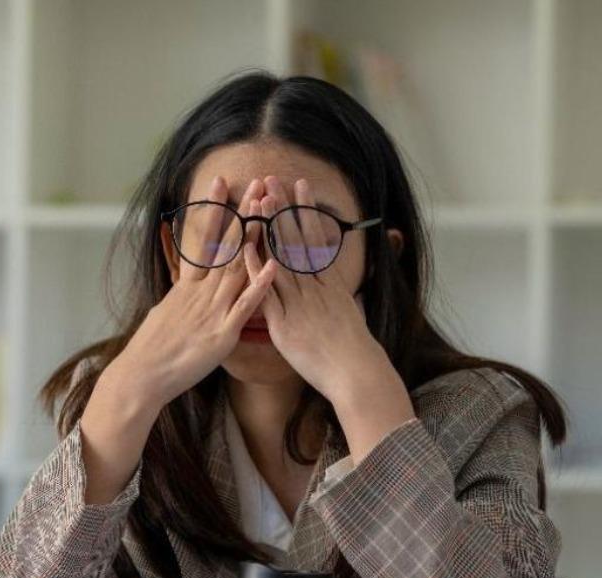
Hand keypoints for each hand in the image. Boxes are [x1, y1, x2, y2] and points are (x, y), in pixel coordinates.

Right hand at [110, 175, 278, 410]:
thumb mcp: (166, 312)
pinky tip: (273, 265)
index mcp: (188, 286)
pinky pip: (245, 306)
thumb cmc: (152, 349)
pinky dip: (259, 285)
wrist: (142, 376)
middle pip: (227, 245)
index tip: (221, 182)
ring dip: (256, 237)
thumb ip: (182, 296)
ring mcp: (213, 310)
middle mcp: (201, 292)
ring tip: (269, 209)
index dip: (214, 209)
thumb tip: (185, 286)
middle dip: (243, 213)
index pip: (204, 239)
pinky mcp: (222, 333)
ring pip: (238, 267)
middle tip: (256, 182)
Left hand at [244, 176, 414, 461]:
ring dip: (269, 228)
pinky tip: (245, 248)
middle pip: (296, 240)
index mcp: (330, 283)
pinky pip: (267, 291)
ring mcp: (299, 302)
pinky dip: (256, 269)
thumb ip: (339, 296)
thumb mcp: (350, 313)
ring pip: (281, 258)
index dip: (305, 212)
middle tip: (273, 179)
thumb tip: (338, 285)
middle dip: (284, 209)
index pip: (315, 238)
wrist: (355, 373)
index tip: (299, 187)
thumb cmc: (354, 350)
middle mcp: (314, 287)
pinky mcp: (284, 322)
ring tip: (260, 200)